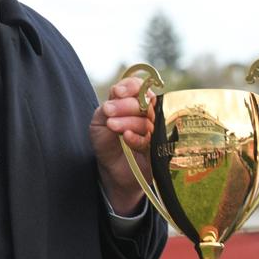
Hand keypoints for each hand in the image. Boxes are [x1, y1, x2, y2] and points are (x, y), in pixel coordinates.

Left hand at [89, 75, 154, 215]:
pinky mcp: (159, 147)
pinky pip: (150, 138)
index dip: (130, 86)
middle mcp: (147, 113)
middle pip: (144, 100)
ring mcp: (155, 129)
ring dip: (128, 121)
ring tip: (113, 127)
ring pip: (148, 118)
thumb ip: (108, 107)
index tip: (117, 93)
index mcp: (133, 102)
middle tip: (109, 112)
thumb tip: (117, 96)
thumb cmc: (107, 144)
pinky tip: (126, 137)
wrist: (113, 172)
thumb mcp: (99, 122)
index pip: (138, 86)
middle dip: (125, 105)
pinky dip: (136, 136)